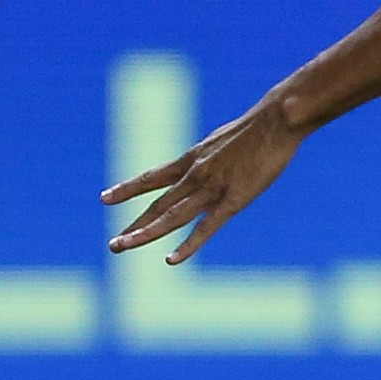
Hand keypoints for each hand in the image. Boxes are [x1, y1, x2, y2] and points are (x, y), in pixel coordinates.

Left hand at [103, 96, 308, 262]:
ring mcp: (212, 188)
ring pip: (171, 217)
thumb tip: (206, 158)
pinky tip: (170, 260)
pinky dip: (187, 245)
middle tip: (113, 245)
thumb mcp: (223, 139)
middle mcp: (195, 175)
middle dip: (133, 225)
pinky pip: (206, 228)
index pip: (152, 178)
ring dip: (145, 234)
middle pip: (157, 205)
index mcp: (192, 159)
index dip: (127, 189)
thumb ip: (211, 154)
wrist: (276, 119)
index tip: (105, 198)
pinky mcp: (233, 200)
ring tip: (122, 246)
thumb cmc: (257, 127)